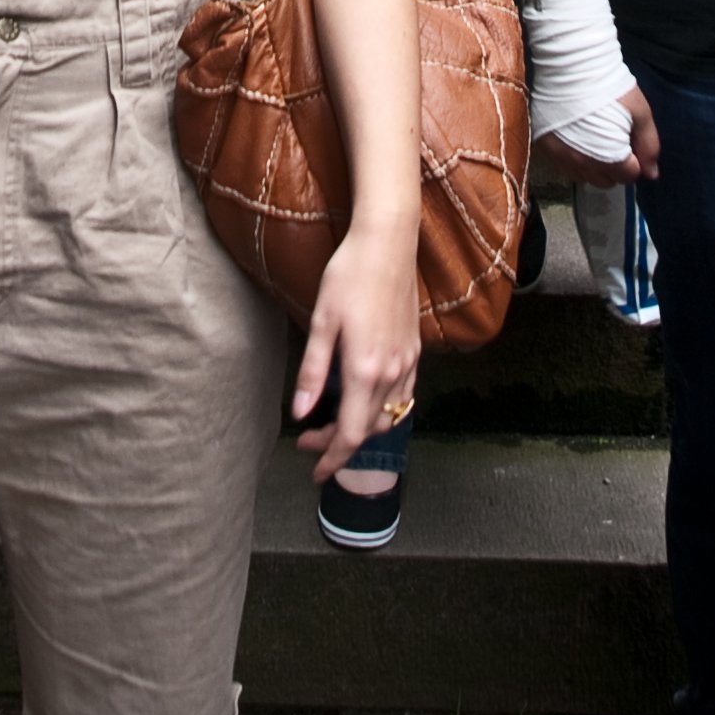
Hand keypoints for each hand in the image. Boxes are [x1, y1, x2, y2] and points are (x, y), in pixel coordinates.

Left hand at [290, 218, 421, 483]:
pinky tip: (365, 400)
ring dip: (363, 430)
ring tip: (334, 425)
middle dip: (339, 445)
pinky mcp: (415, 350)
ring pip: (390, 417)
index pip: (350, 434)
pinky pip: (404, 397)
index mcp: (365, 370)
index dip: (331, 458)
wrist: (388, 242)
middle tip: (310, 442)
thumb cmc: (349, 275)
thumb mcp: (322, 321)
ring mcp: (408, 363)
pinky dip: (384, 411)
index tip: (314, 471)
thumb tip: (299, 414)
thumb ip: (312, 371)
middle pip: (369, 430)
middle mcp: (392, 373)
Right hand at [534, 82, 660, 190]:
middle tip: (615, 138)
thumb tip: (652, 175)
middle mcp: (581, 164)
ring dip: (595, 165)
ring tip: (597, 137)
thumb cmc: (609, 86)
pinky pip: (565, 167)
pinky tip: (579, 139)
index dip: (635, 159)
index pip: (628, 176)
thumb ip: (649, 145)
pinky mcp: (544, 148)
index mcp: (608, 157)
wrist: (569, 64)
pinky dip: (576, 159)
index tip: (630, 139)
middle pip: (606, 181)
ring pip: (585, 176)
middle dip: (616, 165)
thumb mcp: (640, 111)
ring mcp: (560, 157)